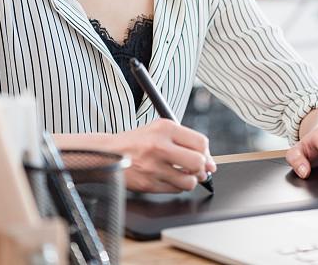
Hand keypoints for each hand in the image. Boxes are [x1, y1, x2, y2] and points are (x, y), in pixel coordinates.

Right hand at [52, 119, 215, 193]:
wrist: (107, 153)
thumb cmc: (137, 142)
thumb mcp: (159, 130)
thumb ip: (184, 141)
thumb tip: (210, 163)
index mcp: (165, 128)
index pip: (201, 143)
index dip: (206, 153)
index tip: (205, 158)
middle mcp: (159, 146)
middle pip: (198, 162)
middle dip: (201, 168)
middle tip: (196, 169)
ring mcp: (153, 167)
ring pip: (189, 181)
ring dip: (189, 180)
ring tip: (181, 174)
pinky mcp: (148, 184)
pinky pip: (175, 190)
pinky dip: (176, 186)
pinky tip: (168, 178)